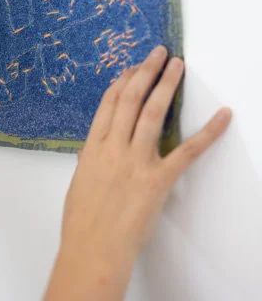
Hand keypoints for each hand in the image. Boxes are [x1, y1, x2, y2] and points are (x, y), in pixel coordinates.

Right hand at [44, 47, 231, 300]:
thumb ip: (93, 157)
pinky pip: (187, 151)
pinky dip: (208, 132)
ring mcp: (137, 162)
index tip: (133, 67)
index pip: (109, 103)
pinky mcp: (159, 180)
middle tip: (158, 52)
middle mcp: (114, 147)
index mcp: (93, 147)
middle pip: (131, 99)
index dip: (123, 81)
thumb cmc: (82, 221)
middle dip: (145, 72)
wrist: (94, 250)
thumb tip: (103, 142)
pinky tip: (222, 116)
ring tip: (176, 65)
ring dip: (166, 85)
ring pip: (153, 113)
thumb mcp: (81, 180)